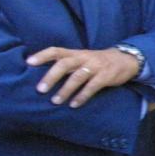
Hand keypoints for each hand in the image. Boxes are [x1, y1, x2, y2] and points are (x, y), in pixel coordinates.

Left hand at [26, 46, 141, 107]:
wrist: (126, 59)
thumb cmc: (97, 62)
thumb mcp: (82, 58)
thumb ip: (66, 63)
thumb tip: (42, 75)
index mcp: (76, 53)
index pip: (56, 50)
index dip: (42, 55)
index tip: (28, 63)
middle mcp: (84, 58)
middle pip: (64, 64)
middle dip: (51, 76)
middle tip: (40, 89)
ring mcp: (96, 66)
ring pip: (77, 77)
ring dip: (65, 90)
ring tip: (55, 101)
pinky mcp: (106, 76)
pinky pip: (92, 86)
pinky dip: (82, 96)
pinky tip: (74, 104)